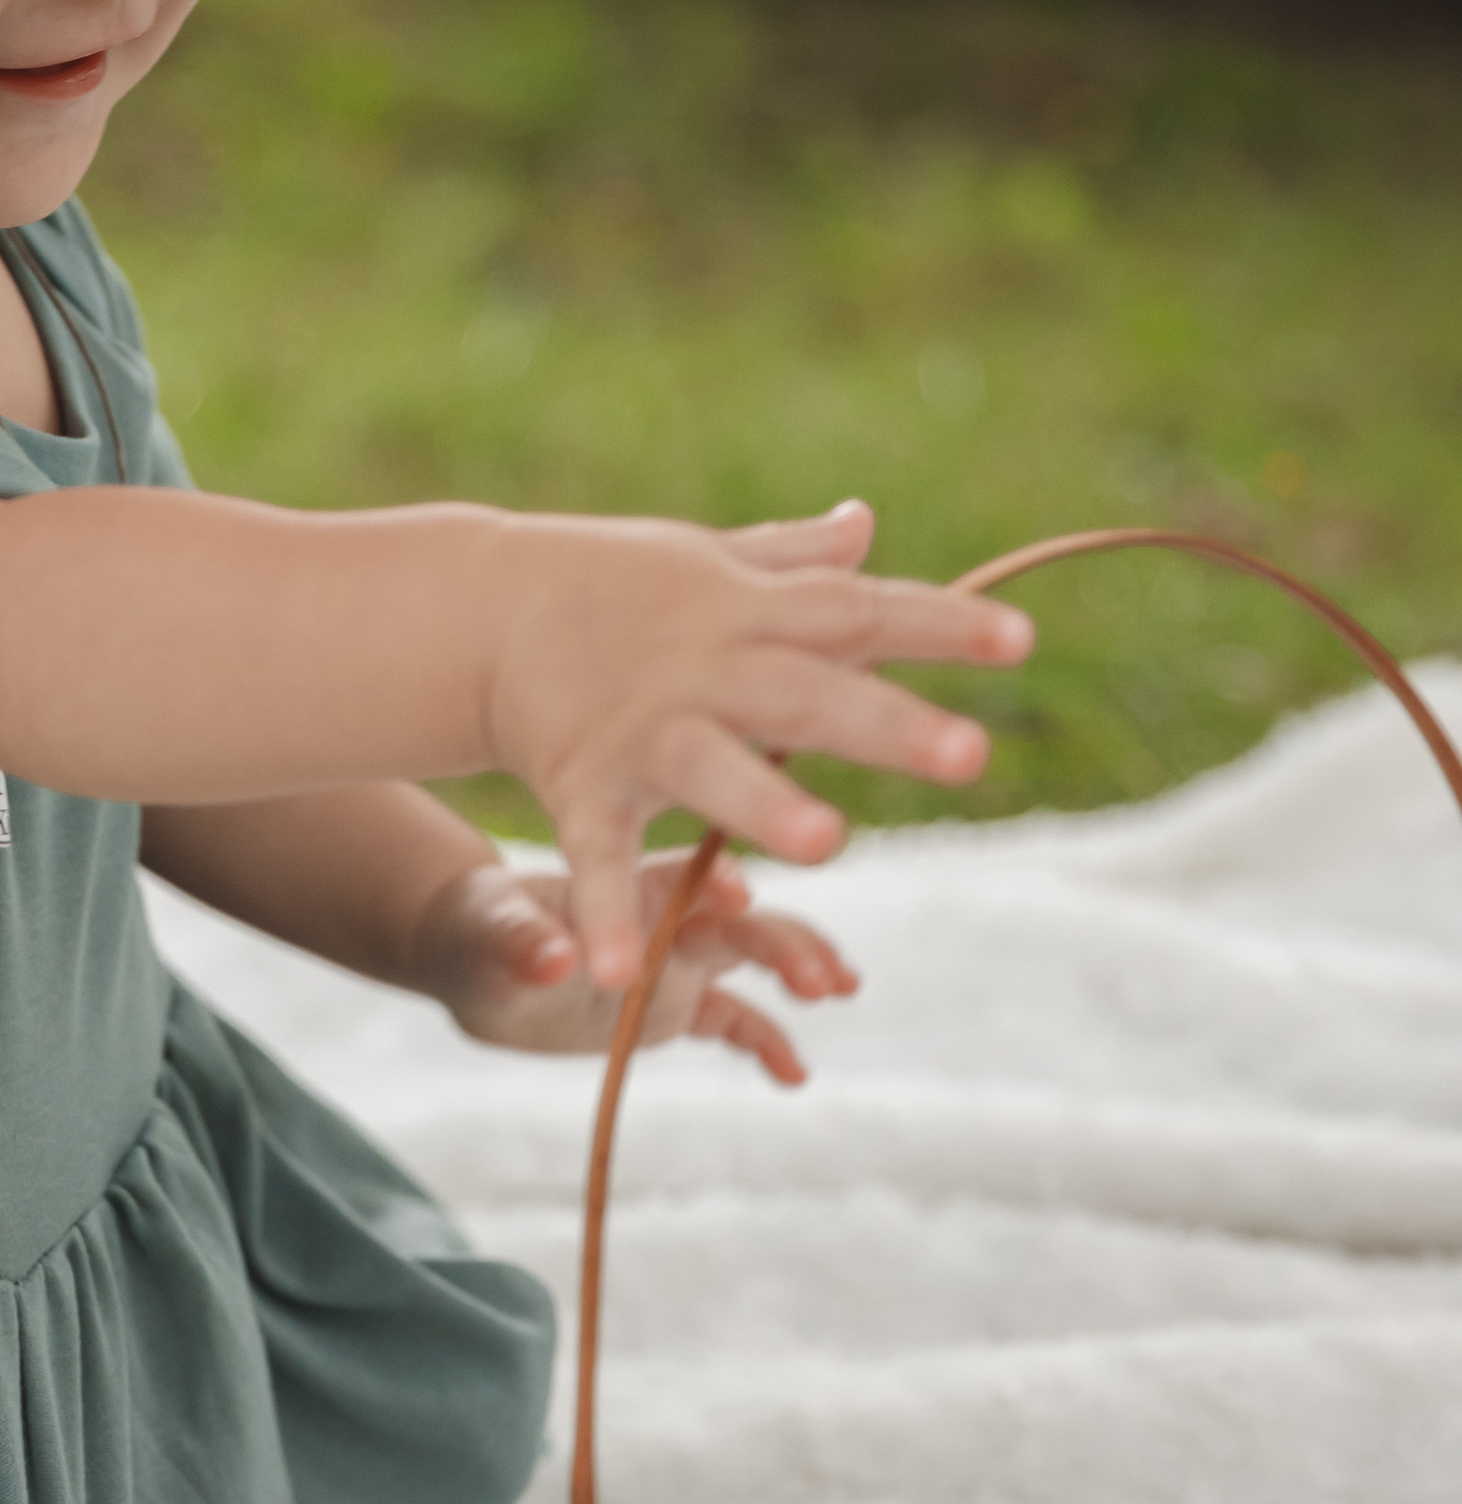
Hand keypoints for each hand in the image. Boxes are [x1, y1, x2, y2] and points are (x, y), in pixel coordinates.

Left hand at [417, 850, 856, 1079]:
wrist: (477, 955)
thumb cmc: (478, 927)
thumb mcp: (487, 936)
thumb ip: (521, 944)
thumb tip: (552, 960)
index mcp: (627, 884)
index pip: (683, 878)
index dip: (714, 885)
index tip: (743, 899)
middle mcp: (667, 915)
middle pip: (740, 921)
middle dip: (785, 942)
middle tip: (825, 977)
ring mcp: (678, 959)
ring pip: (752, 959)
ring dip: (796, 970)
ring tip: (839, 990)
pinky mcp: (676, 1005)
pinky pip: (733, 1021)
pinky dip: (767, 1042)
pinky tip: (795, 1076)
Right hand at [486, 497, 1030, 985]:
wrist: (482, 605)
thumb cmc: (614, 589)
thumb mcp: (707, 562)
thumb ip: (790, 560)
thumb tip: (864, 526)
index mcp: (750, 611)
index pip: (860, 612)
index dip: (939, 625)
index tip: (1020, 640)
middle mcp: (705, 666)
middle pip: (807, 693)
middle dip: (886, 724)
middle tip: (970, 755)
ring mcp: (642, 728)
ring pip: (713, 769)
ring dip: (765, 806)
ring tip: (828, 846)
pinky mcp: (580, 782)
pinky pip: (598, 856)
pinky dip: (610, 913)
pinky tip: (622, 977)